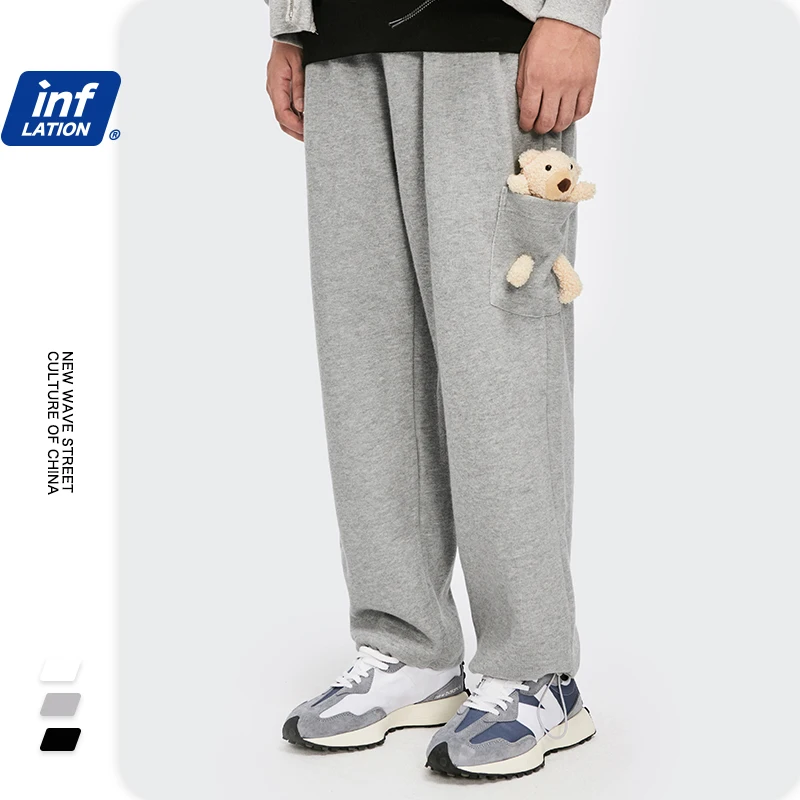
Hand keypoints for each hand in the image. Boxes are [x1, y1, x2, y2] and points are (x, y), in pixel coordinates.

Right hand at [266, 41, 304, 140]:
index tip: (306, 131)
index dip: (294, 125)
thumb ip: (299, 86)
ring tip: (308, 132)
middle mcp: (273, 90)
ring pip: (282, 115)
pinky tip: (305, 119)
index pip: (282, 113)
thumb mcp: (298, 64)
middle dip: (294, 130)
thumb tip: (301, 108)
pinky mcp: (280, 90)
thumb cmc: (291, 46)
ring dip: (294, 126)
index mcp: (276, 85)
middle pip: (281, 119)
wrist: (286, 35)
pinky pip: (285, 108)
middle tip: (309, 138)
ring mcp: (275, 91)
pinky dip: (294, 117)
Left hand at [516, 18, 599, 133]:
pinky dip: (575, 116)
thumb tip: (524, 108)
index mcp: (536, 77)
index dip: (526, 124)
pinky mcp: (589, 82)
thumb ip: (523, 85)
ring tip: (554, 122)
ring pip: (565, 120)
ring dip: (557, 126)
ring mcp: (574, 84)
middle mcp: (555, 83)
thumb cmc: (547, 36)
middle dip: (541, 129)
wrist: (570, 20)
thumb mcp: (525, 59)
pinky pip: (583, 110)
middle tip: (539, 126)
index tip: (526, 125)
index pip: (529, 113)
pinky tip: (569, 113)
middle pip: (547, 121)